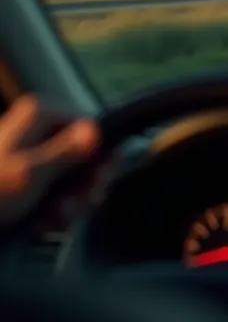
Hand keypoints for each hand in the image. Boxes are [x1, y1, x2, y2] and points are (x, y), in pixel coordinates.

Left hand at [0, 94, 99, 225]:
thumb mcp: (30, 173)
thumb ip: (68, 151)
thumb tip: (97, 129)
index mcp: (39, 116)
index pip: (90, 128)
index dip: (99, 159)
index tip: (96, 185)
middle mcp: (33, 130)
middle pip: (80, 155)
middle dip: (80, 188)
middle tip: (71, 211)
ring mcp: (23, 155)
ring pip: (65, 177)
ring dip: (65, 205)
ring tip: (50, 223)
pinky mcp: (15, 181)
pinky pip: (45, 192)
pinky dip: (47, 211)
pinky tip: (39, 226)